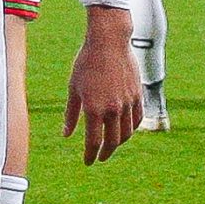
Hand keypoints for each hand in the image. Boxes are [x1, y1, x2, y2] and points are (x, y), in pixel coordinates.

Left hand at [63, 4, 140, 163]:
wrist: (109, 42)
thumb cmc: (86, 63)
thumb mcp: (73, 88)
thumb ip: (71, 114)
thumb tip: (66, 135)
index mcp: (94, 108)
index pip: (93, 142)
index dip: (90, 155)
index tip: (88, 161)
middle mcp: (113, 109)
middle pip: (112, 141)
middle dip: (105, 153)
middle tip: (100, 158)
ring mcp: (127, 102)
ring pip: (127, 133)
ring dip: (119, 143)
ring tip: (111, 145)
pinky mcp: (137, 95)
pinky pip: (137, 119)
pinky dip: (132, 128)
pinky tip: (125, 130)